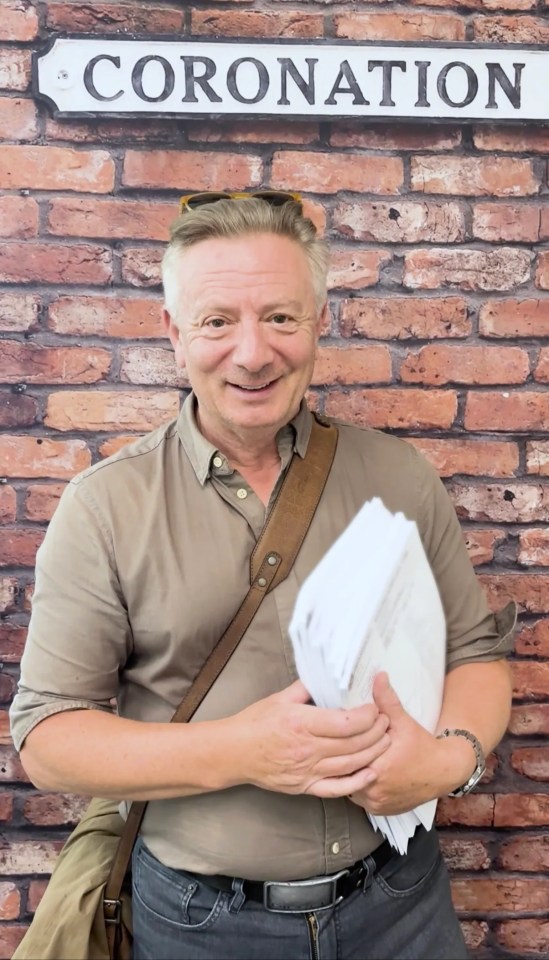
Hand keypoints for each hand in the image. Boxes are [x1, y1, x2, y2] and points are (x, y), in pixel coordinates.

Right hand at [229, 680, 390, 798]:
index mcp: (302, 723)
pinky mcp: (305, 786)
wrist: (234, 752)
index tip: (375, 708)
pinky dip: (357, 782)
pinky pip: (337, 788)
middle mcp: (308, 749)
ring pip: (351, 765)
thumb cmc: (255, 723)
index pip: (347, 723)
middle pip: (354, 744)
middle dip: (377, 732)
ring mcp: (307, 770)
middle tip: (386, 721)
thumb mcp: (280, 697)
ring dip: (373, 752)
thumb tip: (326, 677)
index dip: (368, 716)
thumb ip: (306, 687)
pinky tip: (370, 772)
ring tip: (385, 741)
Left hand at [348, 673, 469, 814]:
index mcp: (379, 767)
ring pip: (350, 787)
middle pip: (346, 773)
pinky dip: (360, 786)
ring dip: (350, 774)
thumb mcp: (403, 721)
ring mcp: (377, 804)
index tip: (340, 736)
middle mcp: (376, 790)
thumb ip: (387, 699)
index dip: (343, 745)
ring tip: (352, 758)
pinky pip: (360, 798)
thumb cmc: (421, 745)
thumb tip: (378, 676)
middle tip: (342, 746)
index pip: (346, 757)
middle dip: (344, 759)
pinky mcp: (380, 811)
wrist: (443, 771)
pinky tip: (362, 771)